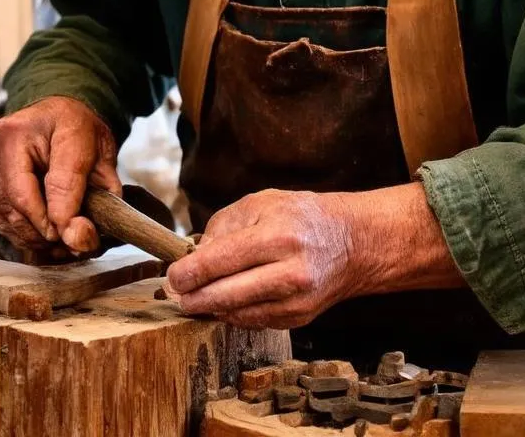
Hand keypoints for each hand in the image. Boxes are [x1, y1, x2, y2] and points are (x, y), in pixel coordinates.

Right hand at [0, 96, 120, 253]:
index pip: (58, 182)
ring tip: (52, 240)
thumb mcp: (103, 155)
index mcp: (52, 120)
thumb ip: (101, 194)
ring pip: (2, 210)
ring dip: (28, 235)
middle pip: (21, 201)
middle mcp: (10, 133)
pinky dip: (10, 227)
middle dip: (44, 232)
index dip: (67, 218)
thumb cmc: (78, 130)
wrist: (56, 113)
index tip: (78, 237)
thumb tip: (79, 237)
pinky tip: (31, 230)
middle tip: (66, 243)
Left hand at [164, 183, 465, 329]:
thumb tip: (193, 257)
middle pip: (224, 297)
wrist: (351, 242)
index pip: (219, 262)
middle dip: (192, 298)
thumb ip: (224, 225)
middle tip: (176, 293)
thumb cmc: (302, 216)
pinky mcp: (298, 319)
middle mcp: (289, 272)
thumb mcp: (262, 202)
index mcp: (277, 235)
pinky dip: (234, 313)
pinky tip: (226, 300)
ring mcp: (295, 300)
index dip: (187, 273)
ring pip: (236, 314)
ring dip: (210, 308)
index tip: (172, 275)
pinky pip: (253, 321)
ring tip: (196, 297)